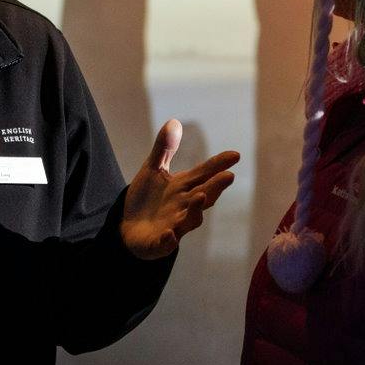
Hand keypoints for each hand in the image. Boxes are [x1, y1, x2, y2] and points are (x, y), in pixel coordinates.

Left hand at [119, 119, 238, 259]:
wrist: (129, 227)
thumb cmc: (147, 198)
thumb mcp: (153, 170)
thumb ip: (164, 149)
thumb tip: (174, 121)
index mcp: (184, 187)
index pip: (204, 174)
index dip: (219, 165)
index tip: (235, 155)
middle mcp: (184, 206)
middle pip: (204, 196)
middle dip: (215, 187)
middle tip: (228, 176)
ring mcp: (174, 225)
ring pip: (190, 220)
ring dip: (196, 210)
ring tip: (200, 197)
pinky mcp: (160, 243)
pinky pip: (166, 243)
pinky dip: (169, 239)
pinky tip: (169, 234)